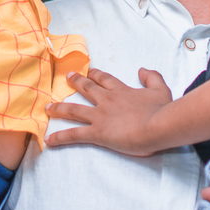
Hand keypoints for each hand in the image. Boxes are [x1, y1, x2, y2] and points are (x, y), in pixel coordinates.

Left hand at [44, 68, 172, 155]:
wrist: (158, 125)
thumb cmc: (161, 110)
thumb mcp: (160, 89)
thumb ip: (151, 77)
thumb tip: (142, 69)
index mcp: (121, 91)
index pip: (105, 79)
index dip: (96, 74)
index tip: (89, 70)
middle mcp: (107, 100)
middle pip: (87, 89)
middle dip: (76, 82)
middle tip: (66, 78)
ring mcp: (100, 116)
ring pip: (74, 110)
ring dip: (59, 108)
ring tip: (48, 107)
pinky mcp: (97, 132)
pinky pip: (74, 134)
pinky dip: (60, 137)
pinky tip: (49, 140)